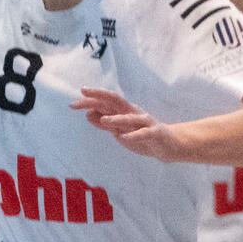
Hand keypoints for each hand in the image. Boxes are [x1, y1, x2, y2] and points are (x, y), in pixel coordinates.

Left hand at [69, 87, 185, 161]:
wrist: (169, 145)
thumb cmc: (142, 136)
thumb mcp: (120, 130)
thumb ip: (105, 123)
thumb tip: (87, 114)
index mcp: (124, 111)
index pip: (105, 102)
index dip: (90, 100)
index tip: (73, 102)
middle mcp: (133, 112)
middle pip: (115, 101)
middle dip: (99, 97)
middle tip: (82, 97)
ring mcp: (145, 122)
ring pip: (130, 117)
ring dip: (116, 118)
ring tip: (103, 121)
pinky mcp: (155, 133)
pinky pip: (144, 133)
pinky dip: (134, 135)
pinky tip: (124, 138)